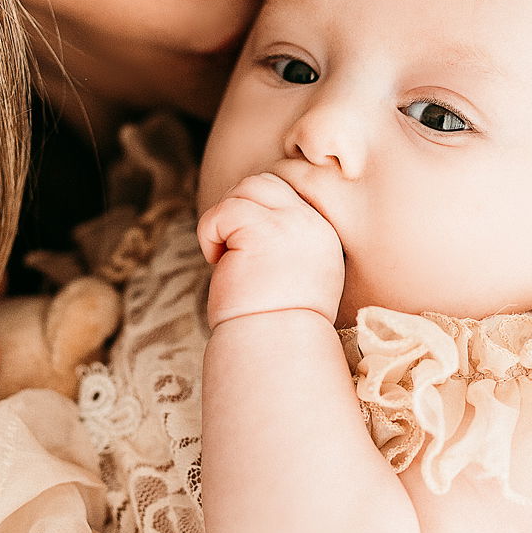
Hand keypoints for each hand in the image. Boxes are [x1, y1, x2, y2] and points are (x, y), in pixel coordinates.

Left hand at [197, 173, 344, 327]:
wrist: (274, 350)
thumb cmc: (274, 324)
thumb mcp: (294, 276)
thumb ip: (284, 242)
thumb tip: (246, 217)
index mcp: (322, 235)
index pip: (286, 192)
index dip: (255, 208)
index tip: (241, 241)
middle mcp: (311, 224)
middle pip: (265, 182)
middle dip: (237, 207)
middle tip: (229, 246)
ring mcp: (289, 224)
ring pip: (245, 188)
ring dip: (223, 219)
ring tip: (224, 256)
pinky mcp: (260, 230)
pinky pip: (224, 209)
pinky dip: (209, 231)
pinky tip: (216, 260)